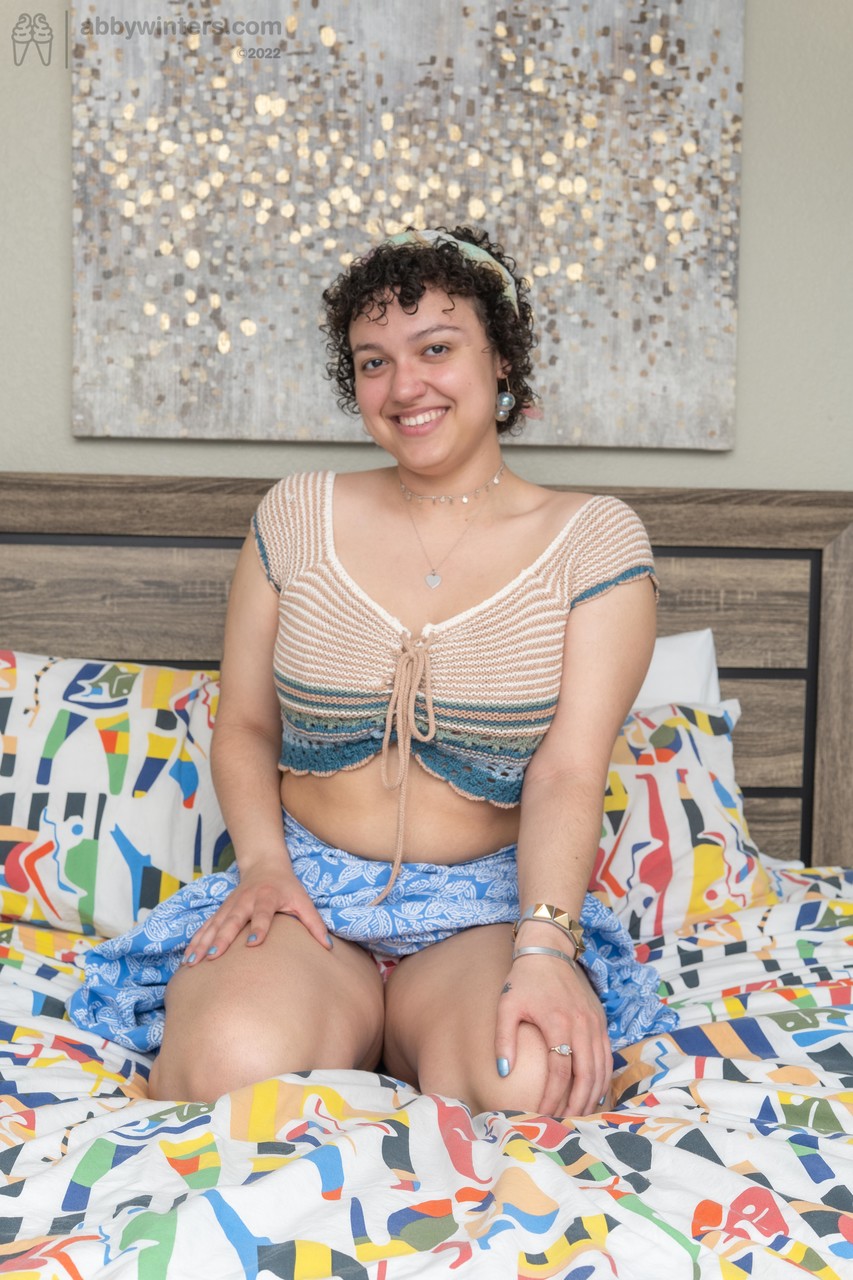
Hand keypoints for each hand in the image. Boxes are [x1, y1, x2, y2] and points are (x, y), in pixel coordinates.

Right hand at [183, 860, 332, 965]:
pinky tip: (186, 958)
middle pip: (232, 921)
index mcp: (266, 898)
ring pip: (214, 925)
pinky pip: (206, 927)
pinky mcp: (221, 911)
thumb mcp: (303, 900)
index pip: (263, 914)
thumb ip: (314, 923)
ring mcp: (230, 906)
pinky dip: (195, 941)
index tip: (254, 944)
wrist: (264, 864)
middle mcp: (245, 901)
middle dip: (222, 939)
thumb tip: (328, 948)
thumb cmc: (287, 887)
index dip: (259, 927)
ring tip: (192, 963)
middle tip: (213, 957)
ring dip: (202, 943)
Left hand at [494, 950, 610, 1116]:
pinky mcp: (601, 1021)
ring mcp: (595, 1023)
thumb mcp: (507, 1005)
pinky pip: (607, 1057)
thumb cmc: (525, 979)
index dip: (552, 1097)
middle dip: (576, 1105)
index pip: (559, 1072)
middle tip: (564, 1124)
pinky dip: (603, 1079)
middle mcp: (582, 1025)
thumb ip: (504, 1040)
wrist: (549, 950)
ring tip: (578, 1116)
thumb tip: (503, 1073)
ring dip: (591, 1096)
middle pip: (586, 1076)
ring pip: (601, 1070)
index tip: (541, 1114)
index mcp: (558, 1023)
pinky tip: (593, 1093)